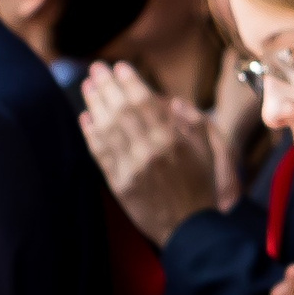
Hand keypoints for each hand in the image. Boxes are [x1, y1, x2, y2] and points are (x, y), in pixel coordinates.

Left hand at [79, 61, 219, 244]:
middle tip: (97, 69)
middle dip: (108, 86)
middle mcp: (149, 150)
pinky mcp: (119, 183)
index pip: (145, 103)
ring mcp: (131, 167)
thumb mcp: (208, 154)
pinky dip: (91, 134)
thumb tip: (173, 102)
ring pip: (107, 128)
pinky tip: (85, 118)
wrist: (190, 228)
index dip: (130, 82)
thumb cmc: (201, 188)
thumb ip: (194, 125)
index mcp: (173, 141)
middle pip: (122, 110)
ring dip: (95, 104)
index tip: (120, 67)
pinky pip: (100, 153)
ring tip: (88, 86)